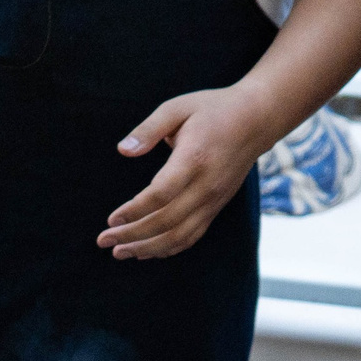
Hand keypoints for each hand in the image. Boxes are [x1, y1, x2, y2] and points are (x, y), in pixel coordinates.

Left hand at [102, 83, 279, 258]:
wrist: (256, 120)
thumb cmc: (212, 109)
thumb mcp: (177, 108)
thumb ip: (148, 129)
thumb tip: (123, 150)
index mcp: (194, 159)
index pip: (161, 194)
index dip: (134, 211)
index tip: (111, 219)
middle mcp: (206, 186)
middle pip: (166, 222)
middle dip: (132, 235)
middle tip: (103, 240)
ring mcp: (214, 200)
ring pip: (179, 236)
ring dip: (147, 248)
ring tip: (119, 252)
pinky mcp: (216, 207)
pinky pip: (192, 236)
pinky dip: (168, 248)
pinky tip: (146, 251)